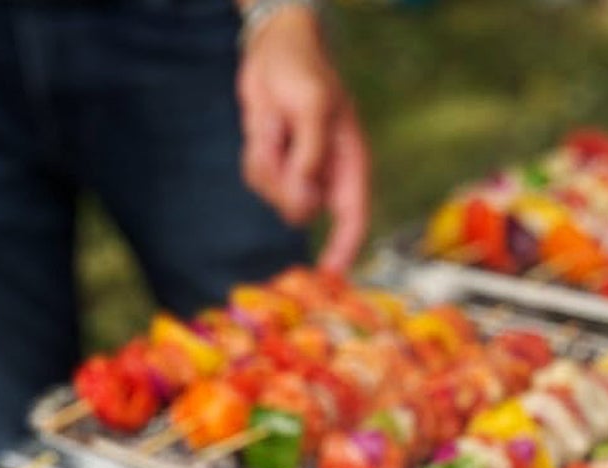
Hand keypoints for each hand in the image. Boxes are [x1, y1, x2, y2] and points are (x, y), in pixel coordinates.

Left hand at [237, 6, 369, 273]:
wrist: (273, 49)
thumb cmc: (304, 70)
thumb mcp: (313, 107)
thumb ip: (309, 158)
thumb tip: (303, 204)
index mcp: (348, 162)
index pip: (353, 218)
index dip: (344, 251)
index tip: (329, 278)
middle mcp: (324, 173)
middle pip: (301, 211)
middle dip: (283, 186)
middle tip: (279, 140)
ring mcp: (297, 172)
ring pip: (274, 198)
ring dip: (266, 163)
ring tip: (273, 124)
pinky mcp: (272, 166)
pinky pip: (257, 180)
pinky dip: (254, 157)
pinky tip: (263, 127)